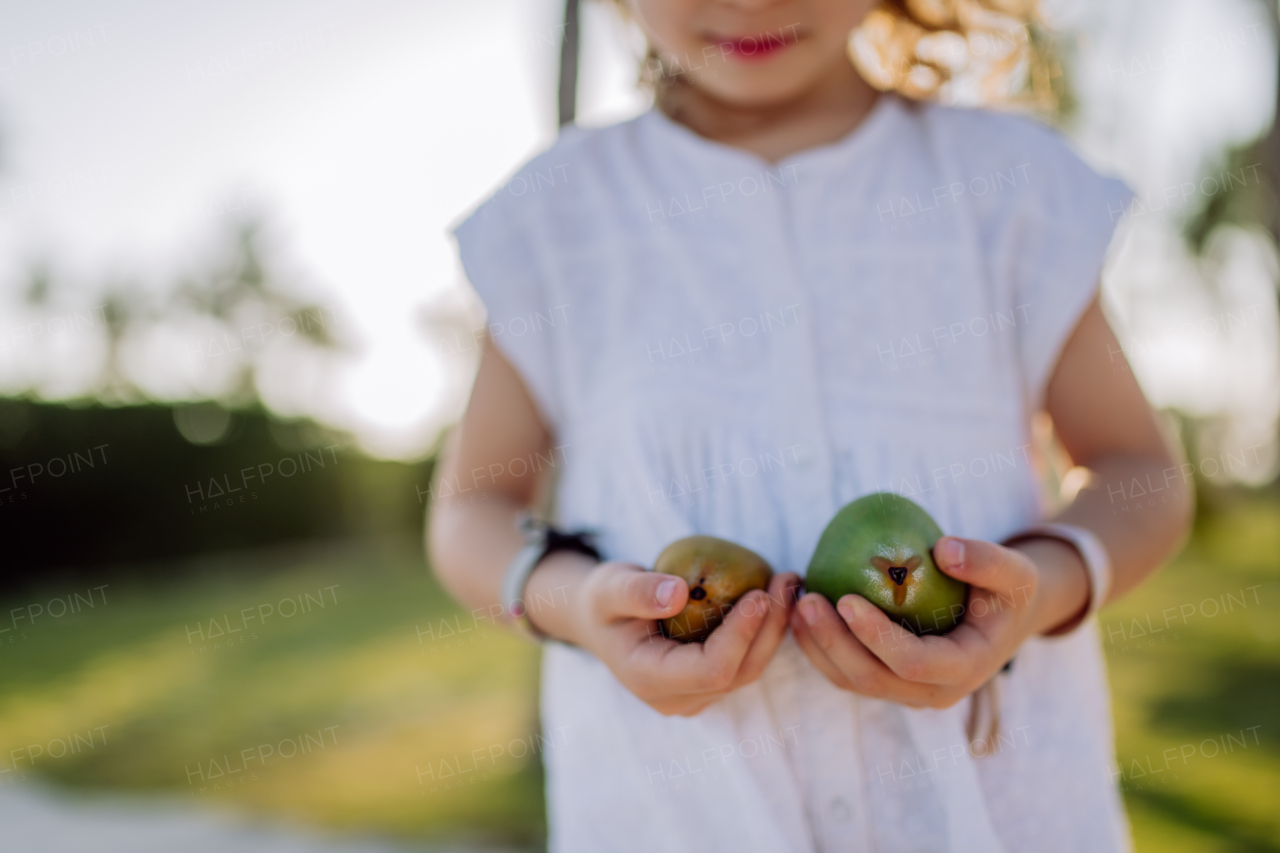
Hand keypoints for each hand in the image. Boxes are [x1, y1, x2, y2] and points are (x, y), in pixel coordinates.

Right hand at [567, 561, 799, 715]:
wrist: (600, 620)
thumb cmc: (603, 600)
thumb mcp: (610, 587)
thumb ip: (638, 592)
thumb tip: (678, 594)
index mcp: (649, 679)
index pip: (710, 670)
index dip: (740, 635)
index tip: (759, 594)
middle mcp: (676, 698)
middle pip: (739, 672)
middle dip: (769, 627)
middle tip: (786, 579)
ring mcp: (695, 695)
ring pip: (749, 669)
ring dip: (774, 627)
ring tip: (788, 581)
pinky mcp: (709, 683)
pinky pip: (745, 661)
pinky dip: (764, 630)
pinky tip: (776, 595)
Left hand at [789, 536, 1087, 708]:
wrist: (1002, 619)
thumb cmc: (1006, 591)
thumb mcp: (1015, 571)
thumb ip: (987, 560)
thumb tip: (942, 550)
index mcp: (965, 670)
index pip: (912, 664)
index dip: (876, 637)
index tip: (845, 599)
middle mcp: (934, 692)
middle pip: (872, 679)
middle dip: (833, 643)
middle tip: (807, 599)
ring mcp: (908, 693)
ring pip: (851, 680)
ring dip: (817, 646)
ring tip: (795, 602)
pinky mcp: (888, 682)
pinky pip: (845, 672)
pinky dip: (818, 647)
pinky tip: (798, 612)